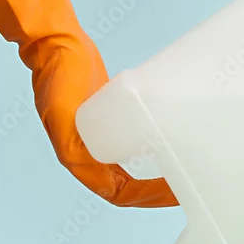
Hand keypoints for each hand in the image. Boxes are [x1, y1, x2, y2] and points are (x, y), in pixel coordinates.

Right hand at [32, 33, 177, 207]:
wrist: (57, 45)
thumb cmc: (59, 74)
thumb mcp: (62, 108)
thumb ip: (70, 135)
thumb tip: (81, 163)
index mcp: (76, 158)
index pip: (118, 192)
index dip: (145, 198)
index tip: (173, 193)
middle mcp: (86, 155)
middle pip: (126, 187)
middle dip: (155, 192)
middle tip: (185, 187)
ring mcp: (96, 140)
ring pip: (129, 171)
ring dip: (152, 178)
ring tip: (180, 173)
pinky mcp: (106, 124)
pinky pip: (129, 149)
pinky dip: (148, 154)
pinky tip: (168, 148)